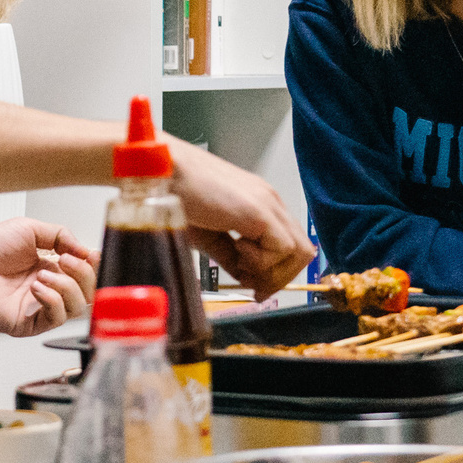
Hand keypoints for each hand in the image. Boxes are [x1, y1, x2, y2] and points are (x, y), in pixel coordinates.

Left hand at [0, 217, 97, 336]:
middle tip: (67, 260)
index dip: (93, 266)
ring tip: (43, 274)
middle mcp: (47, 288)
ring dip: (67, 287)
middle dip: (84, 274)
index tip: (91, 255)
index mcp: (49, 267)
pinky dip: (53, 301)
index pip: (84, 273)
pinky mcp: (28, 323)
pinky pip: (56, 319)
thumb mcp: (29, 229)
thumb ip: (61, 235)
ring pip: (76, 308)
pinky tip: (37, 288)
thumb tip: (85, 249)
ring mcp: (38, 308)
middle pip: (87, 292)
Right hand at [167, 139, 315, 298]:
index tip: (257, 288)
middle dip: (278, 277)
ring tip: (238, 261)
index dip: (278, 273)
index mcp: (259, 203)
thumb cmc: (175, 195)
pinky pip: (282, 249)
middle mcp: (269, 200)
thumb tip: (243, 276)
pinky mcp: (260, 211)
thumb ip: (229, 255)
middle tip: (253, 286)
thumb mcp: (207, 235)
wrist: (160, 174)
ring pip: (298, 252)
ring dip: (269, 269)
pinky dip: (261, 261)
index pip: (290, 246)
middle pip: (302, 251)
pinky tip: (236, 248)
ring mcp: (268, 204)